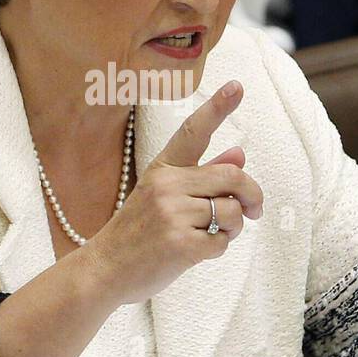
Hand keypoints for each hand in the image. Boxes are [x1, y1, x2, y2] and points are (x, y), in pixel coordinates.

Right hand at [84, 81, 263, 304]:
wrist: (104, 270)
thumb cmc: (138, 232)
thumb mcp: (163, 196)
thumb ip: (202, 175)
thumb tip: (239, 153)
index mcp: (162, 168)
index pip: (193, 132)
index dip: (217, 107)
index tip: (237, 86)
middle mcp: (167, 185)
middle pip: (232, 176)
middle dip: (251, 195)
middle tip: (253, 210)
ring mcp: (172, 214)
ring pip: (233, 211)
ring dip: (233, 227)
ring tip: (210, 233)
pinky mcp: (180, 244)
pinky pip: (223, 241)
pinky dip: (218, 247)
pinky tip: (197, 251)